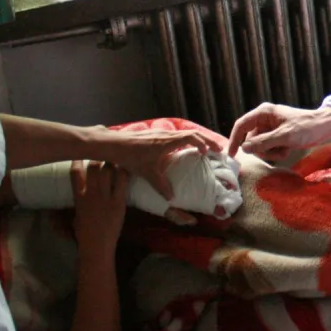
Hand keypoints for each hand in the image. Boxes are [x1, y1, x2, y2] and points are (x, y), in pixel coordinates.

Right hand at [71, 161, 129, 258]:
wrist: (96, 245)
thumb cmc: (85, 232)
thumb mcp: (77, 213)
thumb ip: (79, 199)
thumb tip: (81, 189)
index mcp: (79, 196)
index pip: (75, 173)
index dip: (79, 160)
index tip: (83, 152)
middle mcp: (90, 194)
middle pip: (94, 167)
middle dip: (99, 156)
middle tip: (106, 150)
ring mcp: (105, 198)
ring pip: (108, 171)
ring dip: (112, 161)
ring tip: (118, 155)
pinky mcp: (118, 202)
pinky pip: (122, 182)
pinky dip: (124, 172)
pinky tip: (128, 166)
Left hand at [97, 128, 220, 200]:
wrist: (113, 145)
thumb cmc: (131, 157)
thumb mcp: (148, 173)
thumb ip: (161, 185)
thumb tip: (172, 198)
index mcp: (168, 141)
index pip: (192, 137)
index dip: (203, 144)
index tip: (208, 153)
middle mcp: (167, 134)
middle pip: (192, 133)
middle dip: (206, 140)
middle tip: (217, 149)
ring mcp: (161, 132)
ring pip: (184, 133)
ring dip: (196, 139)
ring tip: (204, 148)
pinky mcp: (155, 134)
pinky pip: (176, 134)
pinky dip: (186, 139)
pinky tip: (184, 148)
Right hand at [226, 104, 330, 160]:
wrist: (325, 127)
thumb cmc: (306, 128)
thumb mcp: (285, 136)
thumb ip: (263, 142)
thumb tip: (244, 149)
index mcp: (263, 112)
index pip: (241, 125)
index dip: (234, 140)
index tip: (231, 155)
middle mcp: (264, 118)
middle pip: (250, 139)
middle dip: (262, 149)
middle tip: (277, 151)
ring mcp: (270, 128)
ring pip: (259, 146)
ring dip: (271, 152)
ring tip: (285, 149)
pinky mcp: (276, 136)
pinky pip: (269, 148)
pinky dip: (277, 152)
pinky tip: (288, 149)